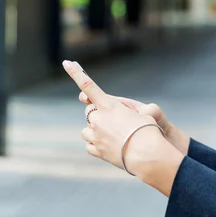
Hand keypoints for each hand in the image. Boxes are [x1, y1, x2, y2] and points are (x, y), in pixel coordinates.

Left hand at [63, 60, 182, 187]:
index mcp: (109, 105)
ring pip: (87, 129)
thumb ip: (124, 112)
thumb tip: (114, 123)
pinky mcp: (96, 150)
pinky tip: (111, 146)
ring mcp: (95, 135)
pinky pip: (90, 145)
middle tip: (116, 121)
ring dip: (96, 130)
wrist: (147, 154)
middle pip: (89, 111)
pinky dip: (97, 144)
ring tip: (115, 136)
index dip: (76, 73)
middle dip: (98, 113)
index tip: (66, 63)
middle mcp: (97, 119)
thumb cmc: (149, 131)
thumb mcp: (143, 114)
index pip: (88, 85)